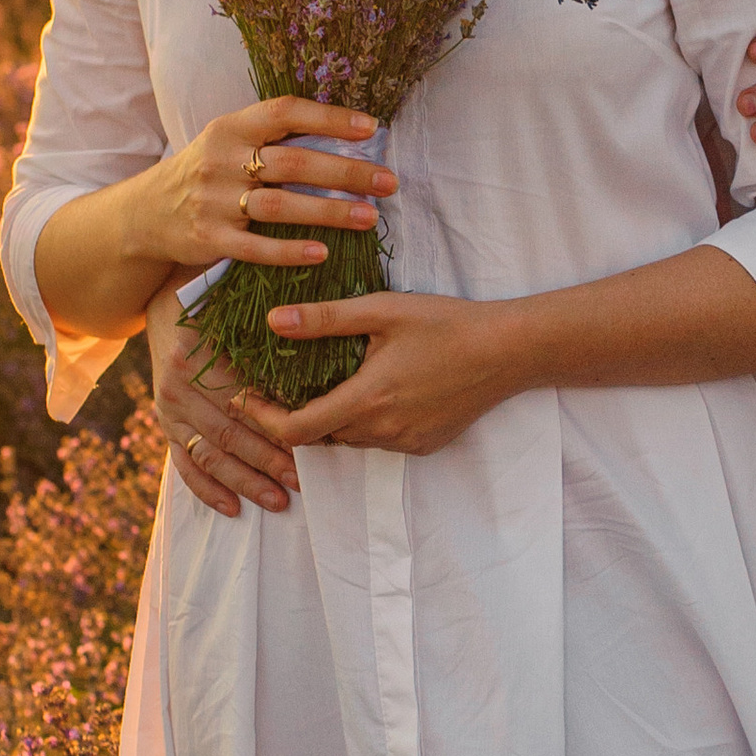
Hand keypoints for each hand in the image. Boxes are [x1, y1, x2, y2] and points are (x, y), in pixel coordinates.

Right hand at [132, 96, 394, 277]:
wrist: (145, 212)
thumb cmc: (206, 172)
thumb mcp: (229, 142)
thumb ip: (274, 137)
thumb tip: (345, 133)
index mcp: (231, 127)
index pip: (285, 112)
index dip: (329, 118)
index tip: (372, 128)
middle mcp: (222, 159)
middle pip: (293, 163)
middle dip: (346, 172)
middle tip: (388, 182)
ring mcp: (214, 200)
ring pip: (280, 206)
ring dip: (329, 212)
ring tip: (369, 217)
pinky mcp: (209, 238)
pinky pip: (255, 248)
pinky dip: (290, 251)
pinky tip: (323, 253)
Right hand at [148, 285, 299, 517]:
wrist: (162, 300)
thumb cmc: (212, 298)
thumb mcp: (231, 302)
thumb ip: (261, 326)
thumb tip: (310, 341)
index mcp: (195, 356)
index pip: (241, 400)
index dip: (275, 424)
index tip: (310, 441)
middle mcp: (177, 387)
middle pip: (228, 433)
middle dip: (267, 462)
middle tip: (301, 481)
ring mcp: (167, 409)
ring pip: (209, 455)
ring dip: (244, 482)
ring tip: (278, 501)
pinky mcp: (164, 425)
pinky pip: (184, 464)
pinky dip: (207, 489)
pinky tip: (233, 508)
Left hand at [256, 291, 530, 456]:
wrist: (509, 351)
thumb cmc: (447, 324)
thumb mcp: (383, 310)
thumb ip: (325, 318)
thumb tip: (273, 321)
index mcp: (367, 399)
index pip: (296, 430)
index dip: (263, 418)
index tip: (246, 398)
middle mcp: (384, 431)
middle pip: (319, 436)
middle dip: (294, 415)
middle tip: (277, 384)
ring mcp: (406, 442)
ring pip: (349, 439)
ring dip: (331, 418)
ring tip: (324, 382)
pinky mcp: (424, 445)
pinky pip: (379, 440)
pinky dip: (364, 422)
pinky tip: (372, 391)